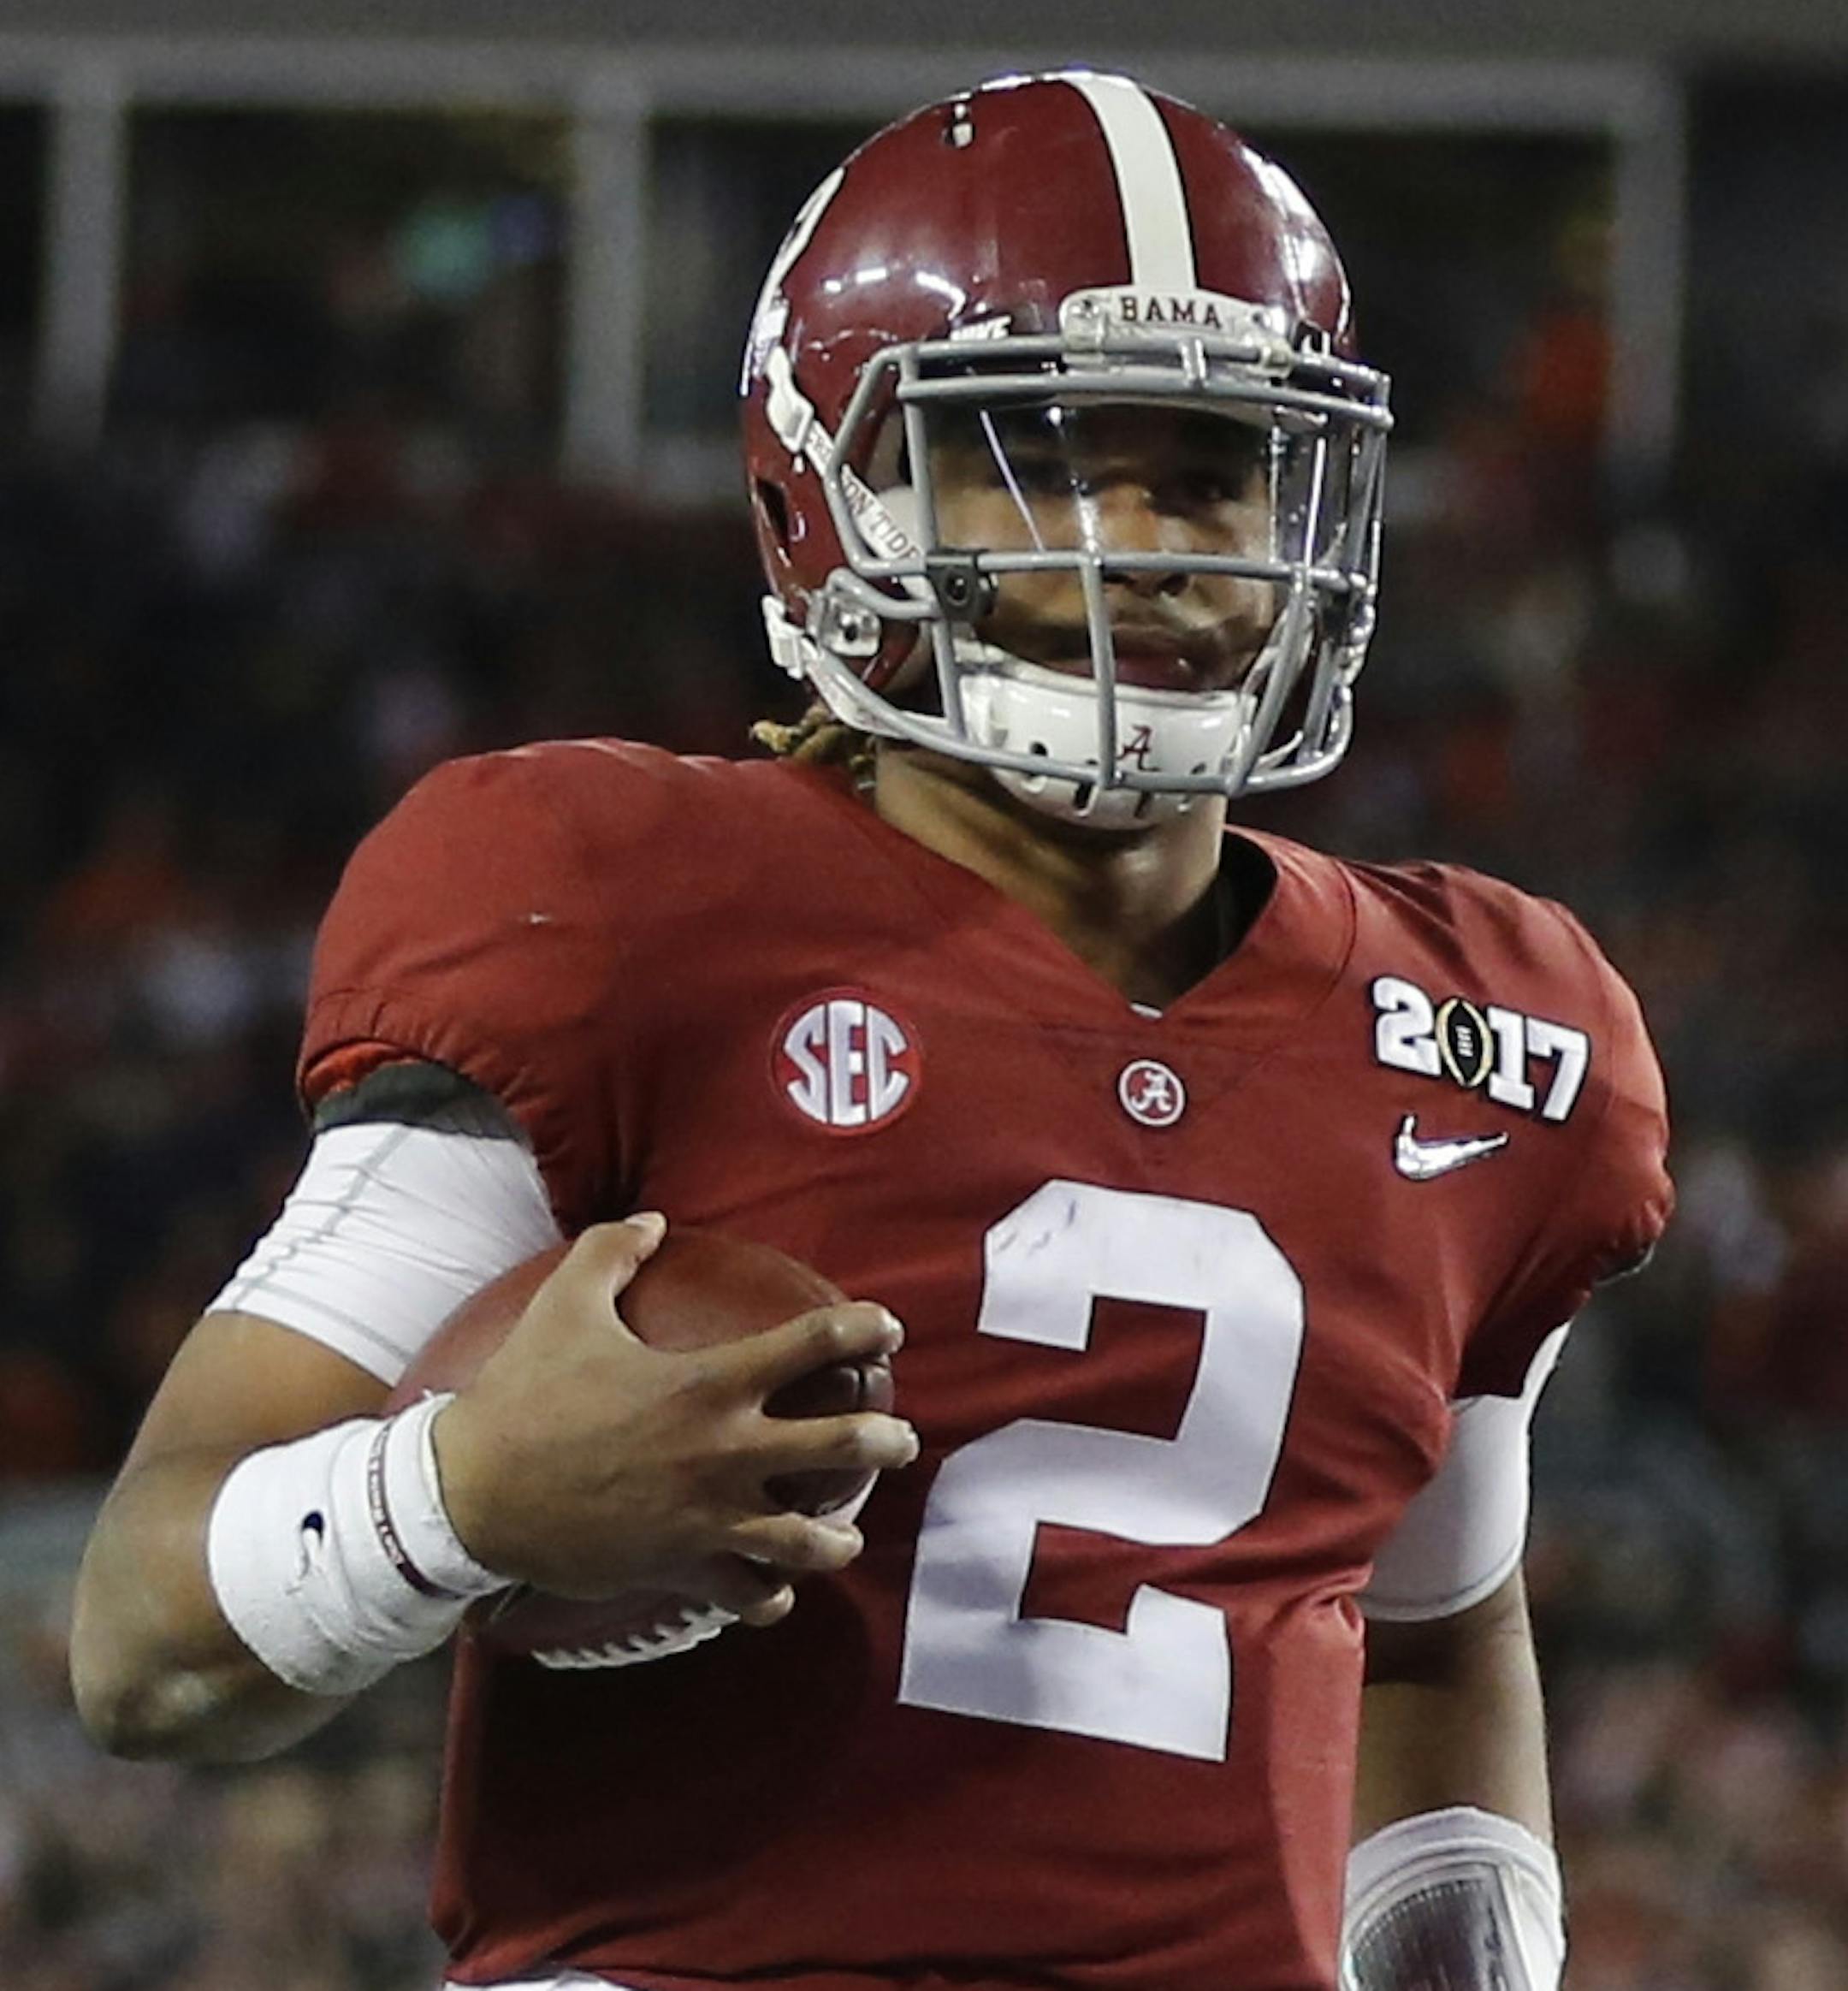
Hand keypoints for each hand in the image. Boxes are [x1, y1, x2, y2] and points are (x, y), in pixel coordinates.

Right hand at [430, 1215, 917, 1625]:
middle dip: (885, 1442)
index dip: (863, 1331)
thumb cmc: (523, 1394)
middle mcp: (724, 1450)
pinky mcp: (682, 1567)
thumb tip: (650, 1221)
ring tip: (848, 1533)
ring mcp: (708, 1516)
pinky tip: (777, 1592)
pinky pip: (748, 1595)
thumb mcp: (564, 1303)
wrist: (472, 1493)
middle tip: (900, 1439)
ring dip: (838, 1536)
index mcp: (708, 1382)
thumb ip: (611, 1250)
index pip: (814, 1345)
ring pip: (808, 1539)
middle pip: (840, 1447)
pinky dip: (770, 1597)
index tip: (887, 1331)